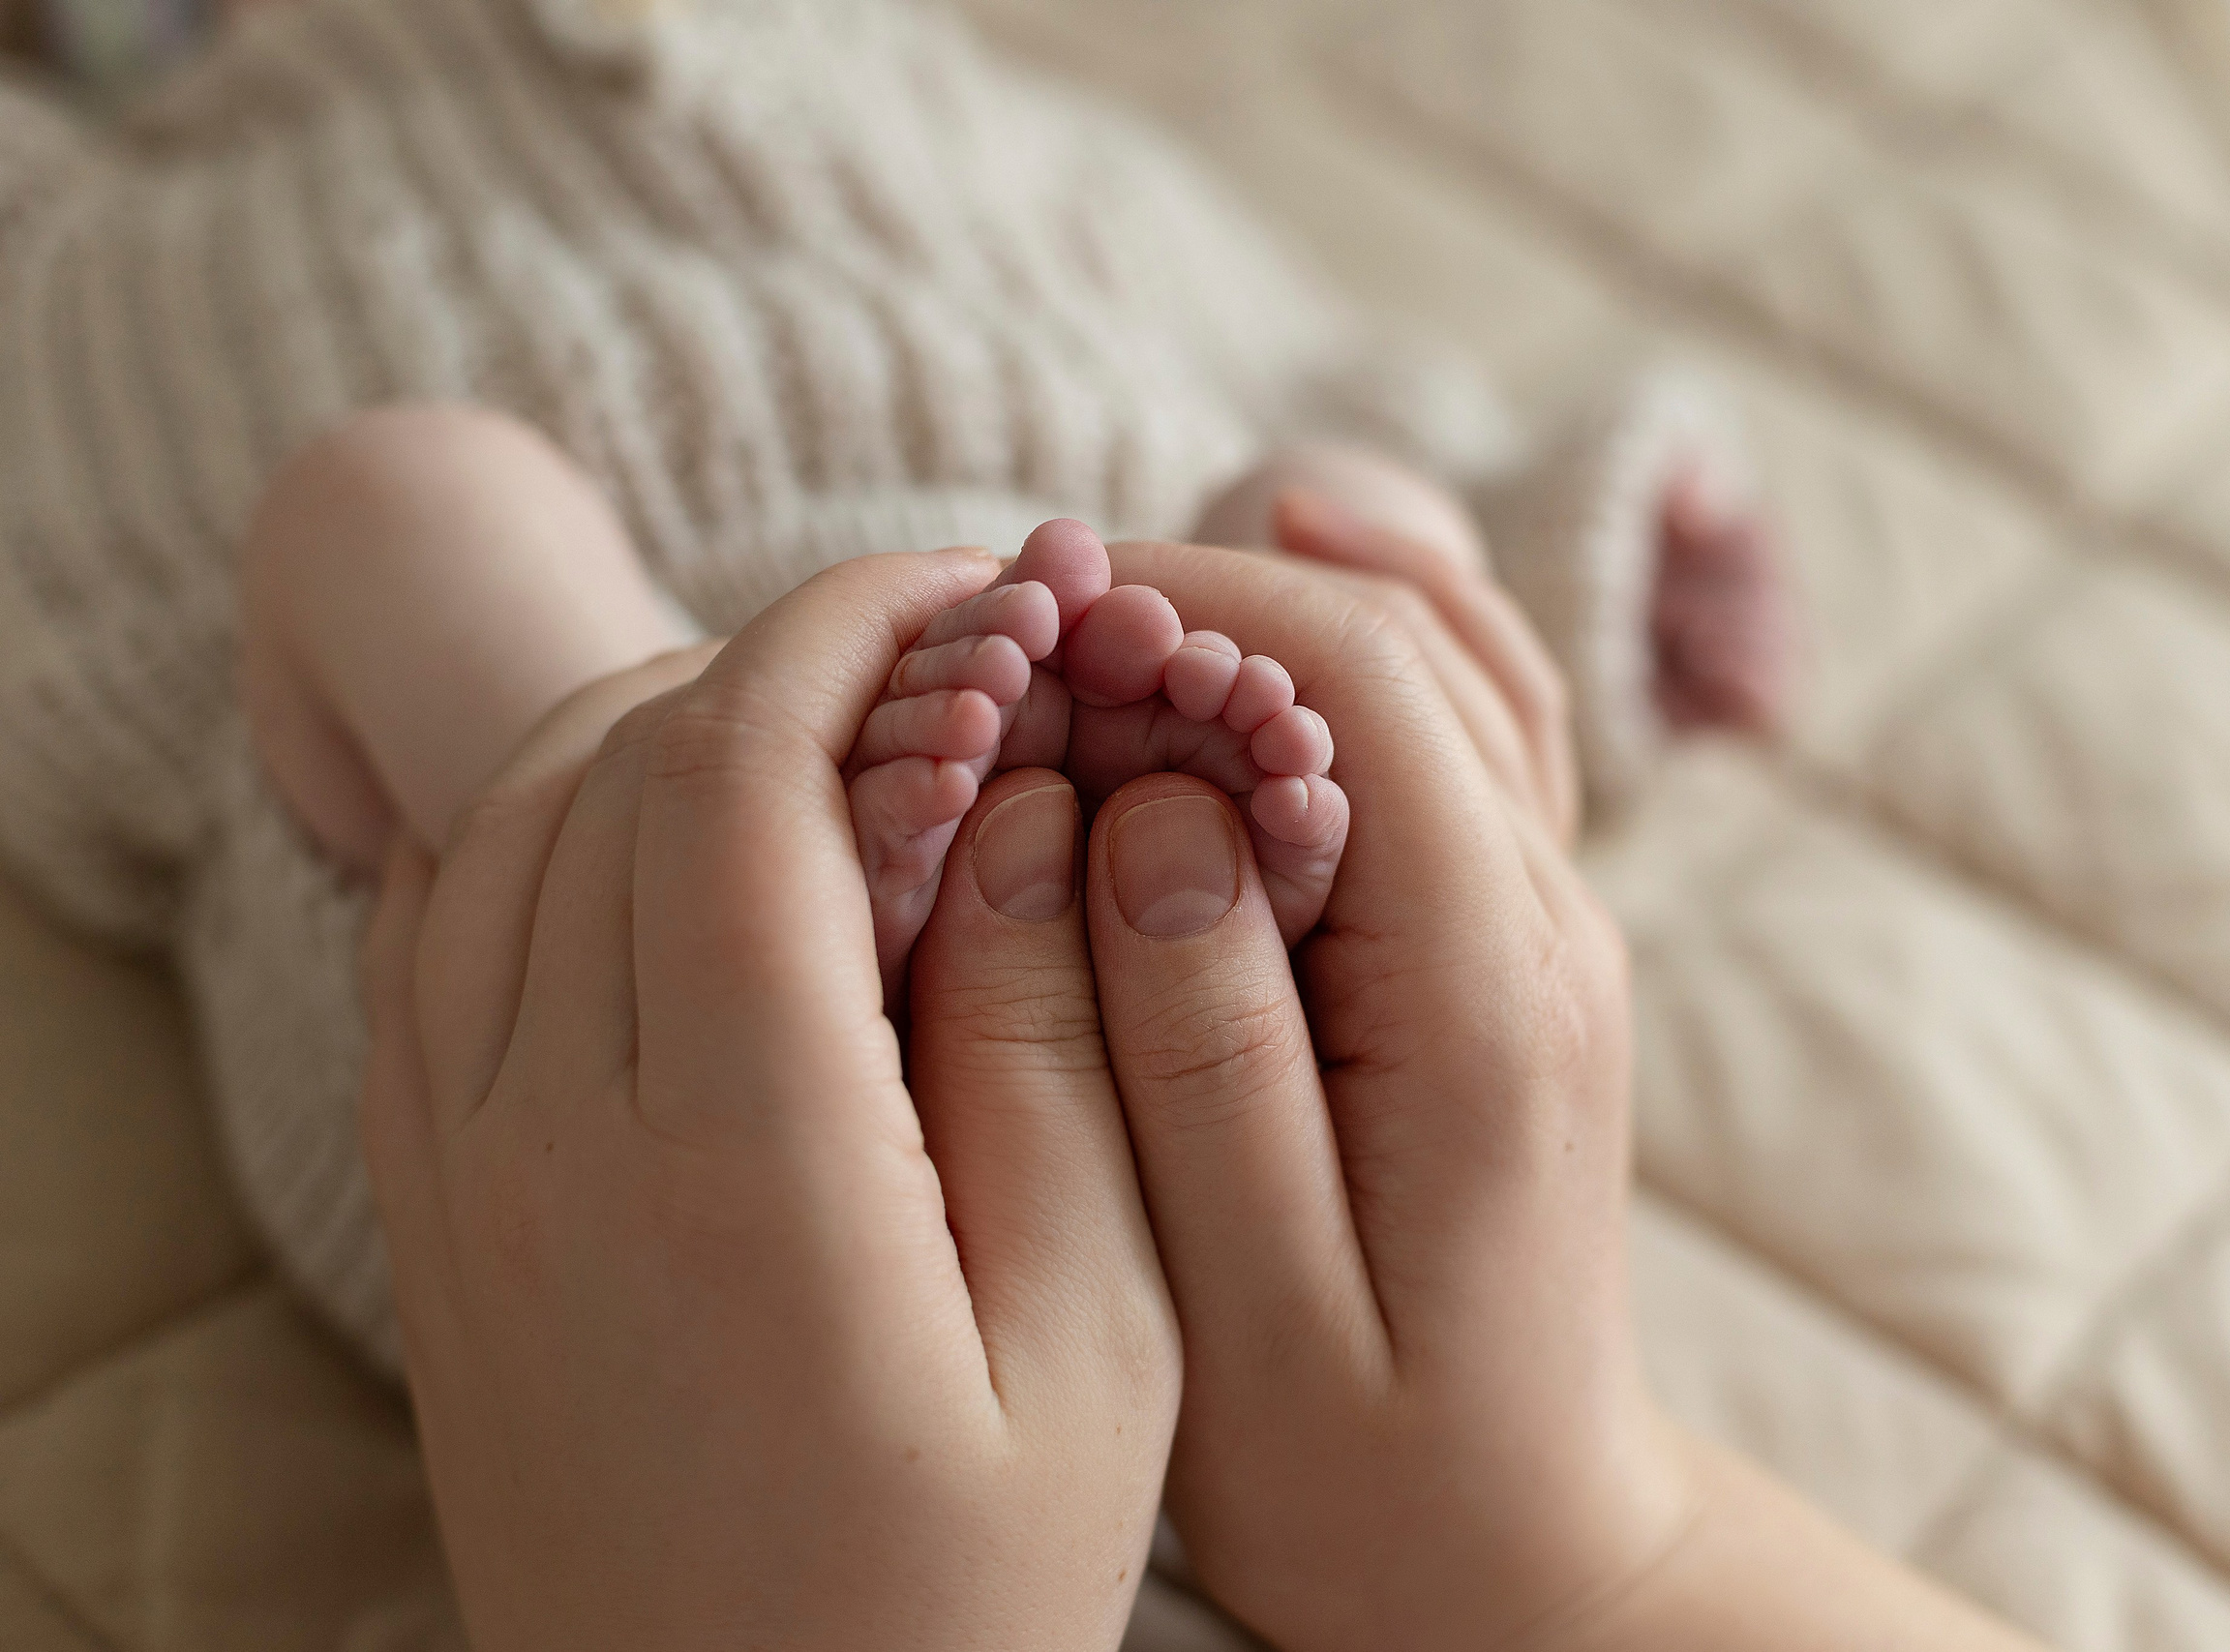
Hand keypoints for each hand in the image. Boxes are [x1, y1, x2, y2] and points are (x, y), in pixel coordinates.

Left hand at [357, 550, 1176, 1651]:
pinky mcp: (432, 1213)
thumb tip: (1037, 812)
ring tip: (837, 741)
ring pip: (509, 823)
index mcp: (736, 1162)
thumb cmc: (955, 1596)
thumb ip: (1063, 1056)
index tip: (980, 589)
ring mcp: (460, 1174)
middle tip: (949, 659)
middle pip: (619, 764)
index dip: (857, 632)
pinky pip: (434, 933)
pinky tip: (672, 846)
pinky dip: (546, 826)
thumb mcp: (1098, 1347)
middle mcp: (548, 1138)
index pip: (739, 775)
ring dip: (670, 727)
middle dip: (788, 656)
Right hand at [1082, 540, 2041, 1651]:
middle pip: (1398, 642)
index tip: (1022, 621)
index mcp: (1488, 993)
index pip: (1363, 684)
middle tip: (1018, 630)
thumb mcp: (1250, 1303)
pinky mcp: (1506, 944)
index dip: (1190, 606)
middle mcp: (1545, 923)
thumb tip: (1155, 813)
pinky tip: (1255, 615)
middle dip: (1203, 595)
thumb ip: (1199, 1052)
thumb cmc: (1366, 1469)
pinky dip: (1348, 649)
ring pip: (1437, 660)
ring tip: (1099, 623)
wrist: (1516, 1546)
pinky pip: (1455, 728)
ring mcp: (1543, 923)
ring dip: (1266, 610)